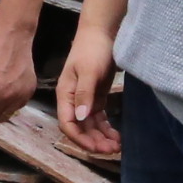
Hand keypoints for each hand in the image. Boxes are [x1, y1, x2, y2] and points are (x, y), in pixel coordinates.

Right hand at [56, 27, 121, 156]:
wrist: (103, 32)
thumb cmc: (93, 49)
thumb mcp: (88, 71)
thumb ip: (84, 94)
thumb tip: (81, 118)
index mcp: (65, 94)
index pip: (67, 123)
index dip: (80, 139)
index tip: (96, 148)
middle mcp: (73, 100)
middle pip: (80, 128)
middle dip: (94, 141)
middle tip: (112, 150)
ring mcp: (85, 99)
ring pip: (90, 125)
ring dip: (101, 137)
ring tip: (117, 146)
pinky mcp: (97, 96)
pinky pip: (99, 118)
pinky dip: (107, 128)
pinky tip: (116, 136)